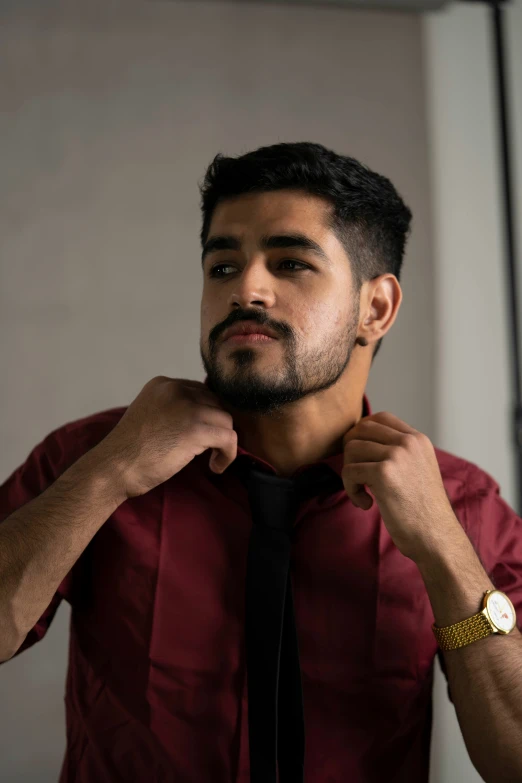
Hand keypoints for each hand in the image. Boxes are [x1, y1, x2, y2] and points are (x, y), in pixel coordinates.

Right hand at [97, 376, 237, 498]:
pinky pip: (229, 437)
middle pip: (215, 404)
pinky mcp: (196, 428)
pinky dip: (228, 454)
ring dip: (223, 441)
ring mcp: (187, 407)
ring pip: (225, 420)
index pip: (200, 392)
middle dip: (215, 426)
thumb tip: (204, 418)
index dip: (206, 415)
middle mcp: (176, 389)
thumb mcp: (150, 416)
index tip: (202, 435)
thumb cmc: (128, 451)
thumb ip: (173, 410)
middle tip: (209, 449)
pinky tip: (215, 466)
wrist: (114, 467)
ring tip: (212, 459)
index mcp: (163, 384)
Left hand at [341, 411, 457, 561]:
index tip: (361, 457)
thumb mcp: (417, 470)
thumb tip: (359, 440)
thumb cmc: (422, 511)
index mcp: (418, 440)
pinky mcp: (384, 473)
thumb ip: (398, 453)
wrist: (436, 537)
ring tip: (363, 493)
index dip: (362, 434)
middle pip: (361, 429)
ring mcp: (397, 455)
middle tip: (357, 475)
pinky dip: (351, 489)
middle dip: (351, 452)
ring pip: (351, 449)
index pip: (380, 418)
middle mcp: (409, 442)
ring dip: (350, 473)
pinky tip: (366, 503)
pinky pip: (349, 471)